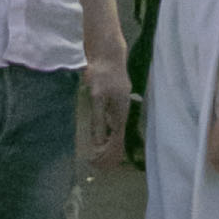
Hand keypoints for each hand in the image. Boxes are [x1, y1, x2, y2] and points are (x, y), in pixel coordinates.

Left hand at [82, 46, 131, 168]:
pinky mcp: (115, 100)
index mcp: (121, 113)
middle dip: (108, 153)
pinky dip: (105, 132)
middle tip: (96, 165)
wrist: (107, 53)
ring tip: (97, 156)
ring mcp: (120, 105)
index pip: (117, 140)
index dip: (108, 154)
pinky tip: (100, 136)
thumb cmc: (103, 74)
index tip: (98, 164)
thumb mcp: (97, 98)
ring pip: (115, 130)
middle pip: (117, 138)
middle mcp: (123, 111)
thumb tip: (99, 142)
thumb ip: (98, 120)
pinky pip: (112, 122)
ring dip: (106, 144)